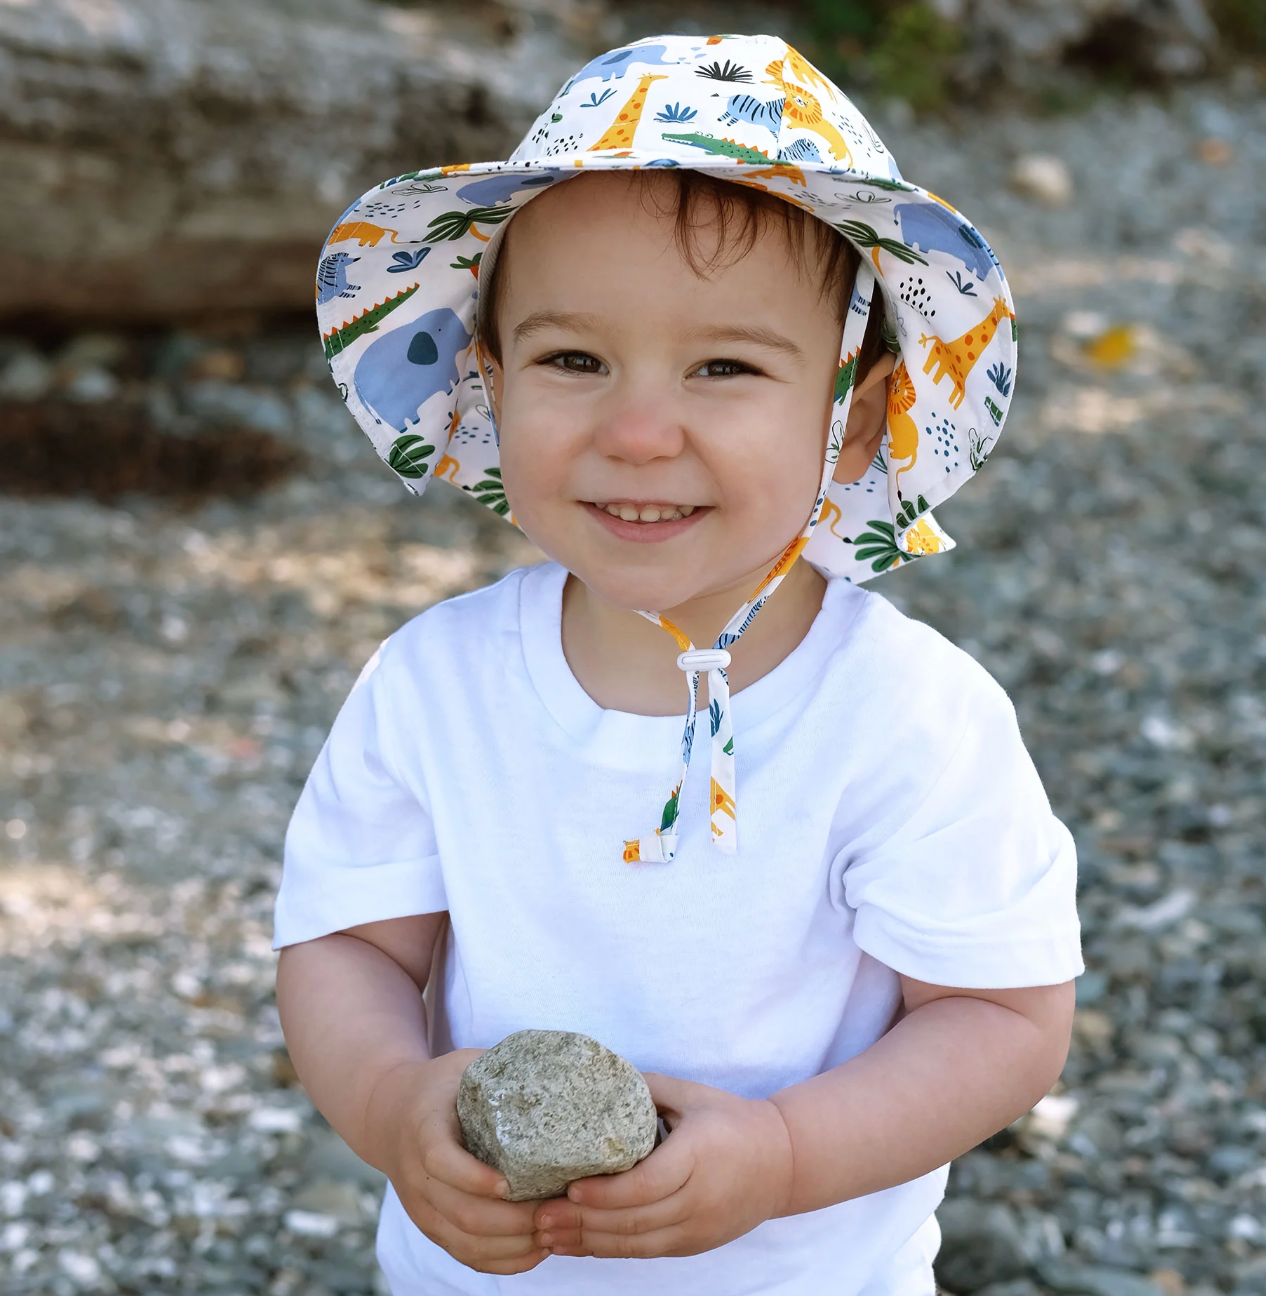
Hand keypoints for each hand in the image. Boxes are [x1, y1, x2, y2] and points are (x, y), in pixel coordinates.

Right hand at [369, 1050, 552, 1274]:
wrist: (387, 1113)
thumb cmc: (440, 1085)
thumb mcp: (463, 1064)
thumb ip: (501, 1065)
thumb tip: (557, 1064)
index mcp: (424, 1129)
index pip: (441, 1161)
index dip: (473, 1177)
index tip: (509, 1183)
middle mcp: (417, 1175)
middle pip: (460, 1212)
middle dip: (512, 1220)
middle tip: (554, 1209)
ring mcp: (422, 1206)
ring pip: (465, 1242)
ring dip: (512, 1244)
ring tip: (552, 1231)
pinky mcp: (432, 1226)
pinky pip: (465, 1255)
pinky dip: (502, 1261)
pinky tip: (535, 1250)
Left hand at [532, 1073, 792, 1259]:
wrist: (783, 1162)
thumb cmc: (731, 1119)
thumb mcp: (691, 1095)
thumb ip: (644, 1088)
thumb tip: (593, 1078)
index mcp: (698, 1156)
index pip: (648, 1185)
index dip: (607, 1193)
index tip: (571, 1188)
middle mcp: (699, 1199)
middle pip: (635, 1220)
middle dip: (583, 1222)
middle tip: (539, 1215)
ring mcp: (697, 1228)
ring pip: (636, 1244)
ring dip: (588, 1243)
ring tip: (547, 1235)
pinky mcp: (693, 1244)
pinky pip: (645, 1252)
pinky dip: (609, 1250)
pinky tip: (578, 1244)